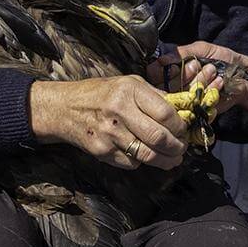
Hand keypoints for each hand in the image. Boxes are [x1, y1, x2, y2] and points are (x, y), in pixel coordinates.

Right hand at [29, 76, 187, 169]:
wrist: (64, 109)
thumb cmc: (101, 94)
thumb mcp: (128, 83)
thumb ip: (155, 96)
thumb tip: (182, 111)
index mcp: (129, 90)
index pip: (165, 113)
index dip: (180, 126)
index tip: (183, 130)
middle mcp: (119, 111)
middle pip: (159, 137)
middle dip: (177, 147)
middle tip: (182, 148)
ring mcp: (109, 134)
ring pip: (148, 155)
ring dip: (166, 160)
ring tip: (173, 159)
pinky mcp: (102, 151)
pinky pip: (132, 163)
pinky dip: (142, 162)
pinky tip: (144, 154)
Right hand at [148, 41, 247, 114]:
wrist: (243, 75)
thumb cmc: (222, 60)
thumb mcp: (202, 49)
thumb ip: (182, 52)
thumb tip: (162, 60)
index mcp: (172, 72)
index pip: (156, 74)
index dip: (166, 70)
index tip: (177, 65)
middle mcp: (175, 88)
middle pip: (167, 86)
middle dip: (185, 74)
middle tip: (198, 66)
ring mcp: (187, 102)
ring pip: (182, 94)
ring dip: (200, 79)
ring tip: (213, 71)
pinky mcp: (199, 111)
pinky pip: (198, 104)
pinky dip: (210, 90)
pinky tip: (219, 82)